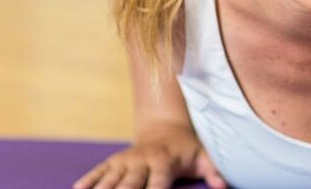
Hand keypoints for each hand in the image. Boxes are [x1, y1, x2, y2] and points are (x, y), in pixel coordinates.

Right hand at [72, 126, 226, 188]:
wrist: (166, 128)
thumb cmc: (188, 149)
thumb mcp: (205, 157)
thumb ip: (214, 171)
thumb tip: (224, 186)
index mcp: (164, 162)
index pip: (158, 185)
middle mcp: (141, 161)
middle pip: (129, 185)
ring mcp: (124, 161)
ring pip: (109, 180)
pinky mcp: (112, 161)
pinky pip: (97, 172)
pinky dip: (87, 181)